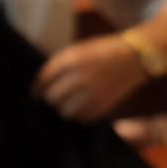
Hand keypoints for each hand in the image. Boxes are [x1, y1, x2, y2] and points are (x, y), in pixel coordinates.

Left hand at [34, 35, 149, 122]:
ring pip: (66, 111)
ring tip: (65, 106)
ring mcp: (93, 91)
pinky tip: (80, 110)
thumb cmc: (101, 51)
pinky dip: (79, 116)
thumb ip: (59, 65)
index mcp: (71, 59)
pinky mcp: (105, 103)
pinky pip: (83, 117)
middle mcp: (80, 76)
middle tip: (50, 100)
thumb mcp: (77, 50)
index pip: (44, 79)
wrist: (134, 56)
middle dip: (49, 99)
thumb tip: (41, 84)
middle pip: (52, 97)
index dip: (36, 89)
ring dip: (63, 109)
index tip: (33, 95)